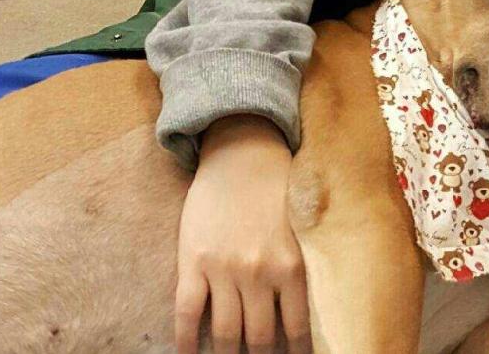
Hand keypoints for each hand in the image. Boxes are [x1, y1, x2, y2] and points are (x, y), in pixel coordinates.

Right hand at [175, 114, 312, 353]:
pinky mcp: (193, 262)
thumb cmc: (277, 188)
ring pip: (225, 333)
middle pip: (259, 339)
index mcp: (292, 265)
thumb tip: (302, 313)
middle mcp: (259, 273)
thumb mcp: (300, 229)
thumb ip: (299, 268)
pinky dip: (186, 342)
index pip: (296, 329)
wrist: (241, 152)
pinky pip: (187, 314)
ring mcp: (224, 269)